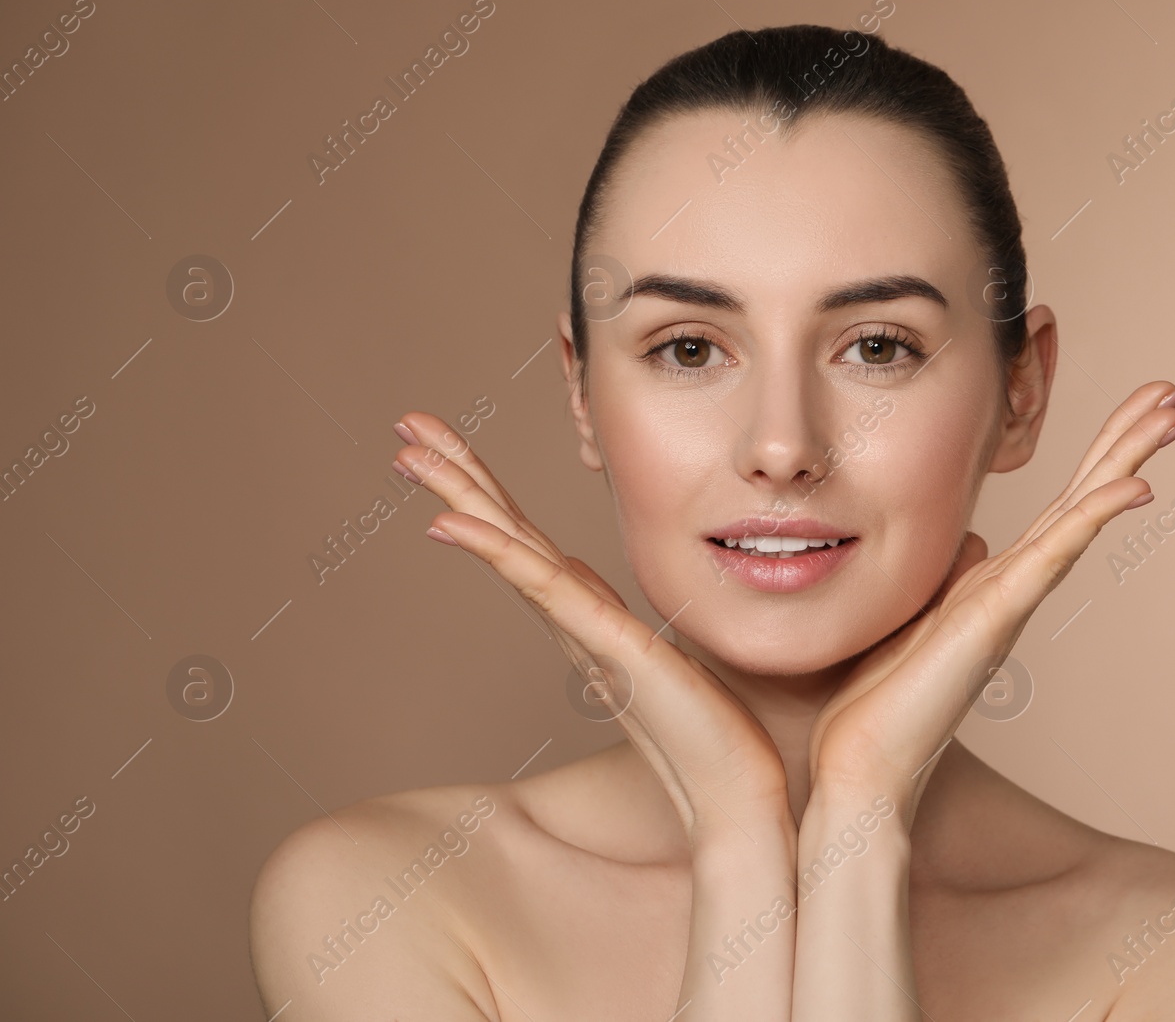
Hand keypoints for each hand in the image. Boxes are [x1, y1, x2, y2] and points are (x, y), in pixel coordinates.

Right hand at [392, 412, 794, 848]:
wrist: (733, 791)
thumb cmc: (708, 730)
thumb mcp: (658, 650)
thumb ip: (612, 613)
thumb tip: (584, 571)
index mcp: (584, 613)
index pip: (524, 535)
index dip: (482, 485)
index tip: (442, 441)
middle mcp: (571, 619)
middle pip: (502, 529)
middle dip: (454, 472)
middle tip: (404, 422)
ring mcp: (583, 631)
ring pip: (509, 547)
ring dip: (458, 495)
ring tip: (408, 451)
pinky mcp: (606, 645)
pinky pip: (542, 587)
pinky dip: (494, 551)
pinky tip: (450, 522)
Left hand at [803, 381, 1174, 824]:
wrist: (861, 769)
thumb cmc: (876, 703)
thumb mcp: (912, 613)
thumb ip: (948, 576)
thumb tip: (974, 541)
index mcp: (992, 583)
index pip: (1054, 506)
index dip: (1091, 457)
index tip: (1127, 410)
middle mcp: (1012, 588)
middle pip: (1081, 498)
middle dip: (1125, 441)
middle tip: (1171, 391)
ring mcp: (1011, 601)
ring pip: (1080, 513)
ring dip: (1126, 458)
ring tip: (1172, 410)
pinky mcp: (997, 616)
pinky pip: (1054, 555)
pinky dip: (1094, 517)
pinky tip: (1135, 486)